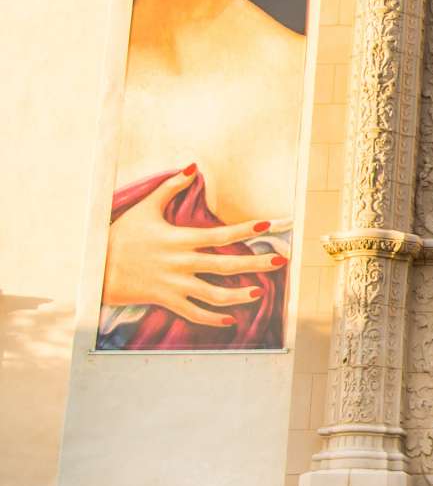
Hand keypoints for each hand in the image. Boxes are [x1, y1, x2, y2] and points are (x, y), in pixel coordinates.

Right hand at [103, 168, 282, 324]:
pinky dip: (213, 319)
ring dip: (240, 296)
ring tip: (260, 292)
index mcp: (180, 239)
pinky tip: (230, 319)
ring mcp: (175, 285)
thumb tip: (193, 167)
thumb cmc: (123, 235)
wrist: (98, 267)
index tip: (269, 225)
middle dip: (256, 264)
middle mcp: (182, 263)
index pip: (220, 234)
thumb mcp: (146, 207)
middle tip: (281, 262)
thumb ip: (170, 187)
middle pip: (226, 265)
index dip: (246, 230)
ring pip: (214, 295)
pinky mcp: (167, 300)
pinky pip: (195, 314)